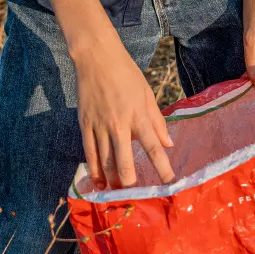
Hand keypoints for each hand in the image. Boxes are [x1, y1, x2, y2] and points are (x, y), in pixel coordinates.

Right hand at [71, 31, 174, 189]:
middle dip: (130, 183)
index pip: (153, 147)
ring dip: (112, 181)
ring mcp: (100, 125)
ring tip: (117, 194)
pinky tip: (99, 182)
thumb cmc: (126, 73)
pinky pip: (89, 152)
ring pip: (105, 162)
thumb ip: (157, 121)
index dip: (162, 168)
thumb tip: (168, 144)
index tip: (169, 184)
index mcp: (138, 115)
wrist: (96, 57)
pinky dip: (94, 170)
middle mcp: (119, 124)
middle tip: (135, 196)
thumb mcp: (147, 93)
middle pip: (124, 162)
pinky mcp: (85, 124)